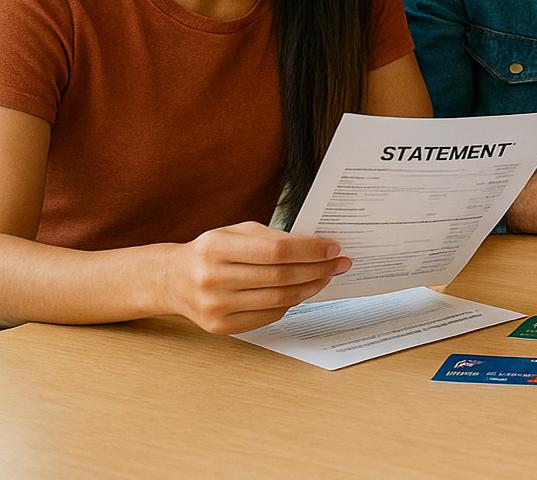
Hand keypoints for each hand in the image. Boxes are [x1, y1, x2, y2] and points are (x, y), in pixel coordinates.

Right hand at [158, 222, 349, 333]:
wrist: (172, 280)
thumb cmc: (211, 251)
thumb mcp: (236, 232)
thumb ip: (273, 238)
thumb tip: (316, 248)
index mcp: (216, 248)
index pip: (276, 251)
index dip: (310, 251)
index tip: (333, 248)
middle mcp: (213, 279)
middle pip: (281, 277)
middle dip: (318, 269)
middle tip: (340, 263)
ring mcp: (215, 307)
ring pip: (278, 300)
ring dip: (310, 288)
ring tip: (326, 277)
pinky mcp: (220, 327)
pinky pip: (268, 317)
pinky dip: (291, 304)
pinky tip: (301, 292)